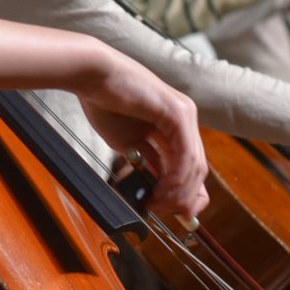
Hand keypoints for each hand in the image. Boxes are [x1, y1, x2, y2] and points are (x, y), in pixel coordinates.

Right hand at [74, 49, 207, 220]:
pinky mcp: (177, 113)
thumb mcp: (129, 142)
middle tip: (163, 213)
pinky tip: (161, 190)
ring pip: (193, 165)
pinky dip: (175, 177)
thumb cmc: (104, 102)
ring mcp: (184, 114)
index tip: (174, 213)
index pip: (190, 166)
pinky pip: (184, 154)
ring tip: (157, 204)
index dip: (185, 193)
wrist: (92, 75)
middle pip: (196, 169)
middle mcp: (185, 118)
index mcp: (175, 124)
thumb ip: (146, 162)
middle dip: (182, 197)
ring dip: (177, 192)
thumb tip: (155, 188)